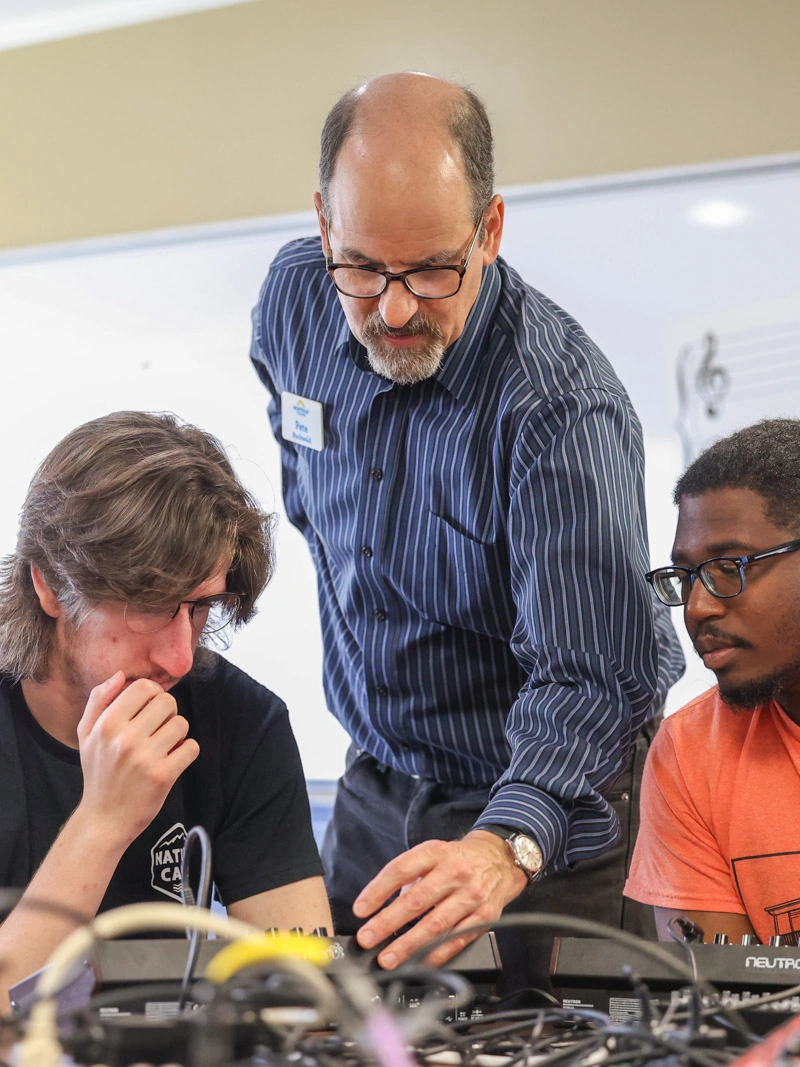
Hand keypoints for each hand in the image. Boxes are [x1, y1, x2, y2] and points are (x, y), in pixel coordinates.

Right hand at [76, 671, 199, 846]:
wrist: (104, 819)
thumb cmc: (98, 772)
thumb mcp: (86, 734)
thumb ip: (99, 699)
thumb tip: (120, 675)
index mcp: (106, 725)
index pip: (144, 687)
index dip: (153, 693)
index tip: (150, 708)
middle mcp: (125, 739)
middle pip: (167, 702)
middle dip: (167, 713)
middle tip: (157, 729)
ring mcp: (145, 758)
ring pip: (181, 724)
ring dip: (177, 734)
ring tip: (163, 746)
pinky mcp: (163, 775)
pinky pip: (191, 747)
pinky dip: (186, 752)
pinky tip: (172, 760)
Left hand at [353, 830, 528, 968]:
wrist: (500, 858)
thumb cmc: (459, 859)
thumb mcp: (433, 853)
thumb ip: (410, 875)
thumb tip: (383, 905)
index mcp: (436, 853)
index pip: (400, 870)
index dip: (378, 890)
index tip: (361, 909)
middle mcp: (454, 873)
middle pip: (416, 900)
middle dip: (387, 922)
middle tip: (368, 938)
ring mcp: (471, 895)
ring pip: (435, 924)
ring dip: (408, 945)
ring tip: (388, 958)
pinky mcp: (484, 916)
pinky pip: (457, 939)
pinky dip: (437, 954)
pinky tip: (420, 963)